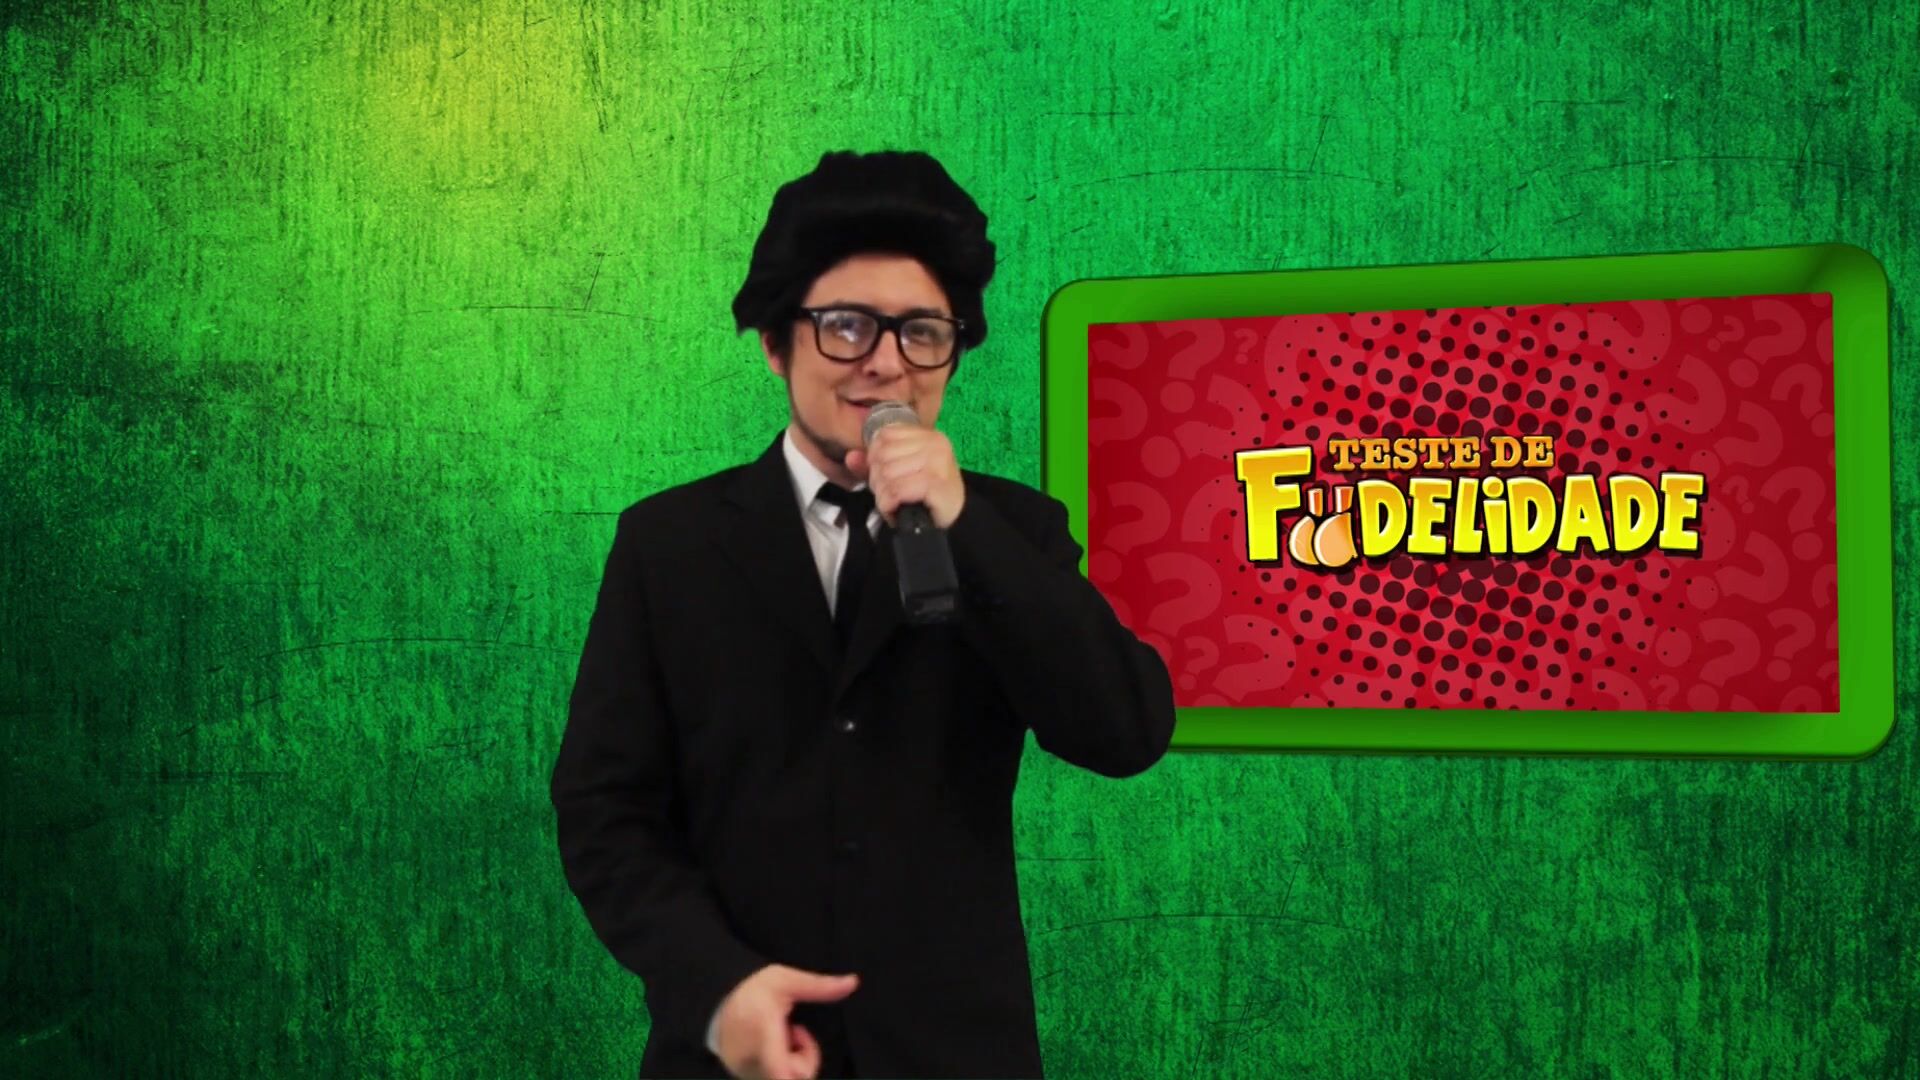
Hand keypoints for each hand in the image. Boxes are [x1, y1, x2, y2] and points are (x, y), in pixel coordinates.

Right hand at [712, 964, 858, 1079]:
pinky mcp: (747, 1078)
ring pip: (787, 1079)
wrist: (716, 1006)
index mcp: (764, 1035)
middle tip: (796, 1033)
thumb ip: (818, 985)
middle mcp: (755, 1061)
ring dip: (793, 1062)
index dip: (796, 1070)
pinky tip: (772, 1049)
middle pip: (795, 1077)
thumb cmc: (753, 991)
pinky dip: (781, 1068)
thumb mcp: (784, 980)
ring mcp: (749, 1074)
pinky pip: (775, 1079)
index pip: (779, 1069)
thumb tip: (853, 982)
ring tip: (782, 1039)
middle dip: (805, 1059)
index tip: (799, 1068)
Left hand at [844, 424, 965, 527]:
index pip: (884, 436)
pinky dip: (889, 505)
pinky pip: (896, 490)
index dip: (875, 458)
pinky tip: (896, 512)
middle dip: (878, 480)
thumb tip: (850, 457)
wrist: (956, 520)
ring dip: (883, 495)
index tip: (886, 477)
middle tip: (890, 495)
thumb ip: (874, 464)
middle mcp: (934, 444)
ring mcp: (937, 462)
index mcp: (927, 435)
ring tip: (894, 504)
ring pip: (886, 474)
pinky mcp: (936, 483)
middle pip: (882, 455)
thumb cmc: (927, 495)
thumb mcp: (899, 474)